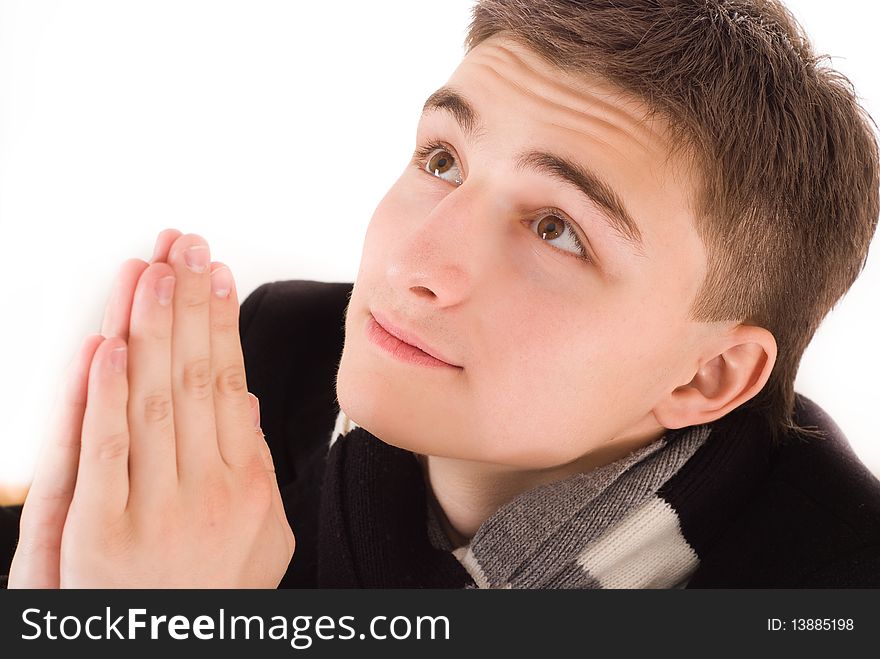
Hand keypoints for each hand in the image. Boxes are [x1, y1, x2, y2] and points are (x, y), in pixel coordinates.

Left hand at [10, 231, 290, 587]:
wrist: (173, 657)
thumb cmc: (216, 598)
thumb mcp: (264, 537)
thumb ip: (256, 466)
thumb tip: (242, 400)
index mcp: (248, 485)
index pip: (230, 382)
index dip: (222, 323)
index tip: (216, 276)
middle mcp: (207, 490)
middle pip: (196, 376)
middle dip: (189, 303)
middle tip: (185, 246)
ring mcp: (153, 510)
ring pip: (155, 398)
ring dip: (152, 328)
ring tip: (154, 271)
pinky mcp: (99, 534)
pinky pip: (106, 449)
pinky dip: (107, 392)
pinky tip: (113, 343)